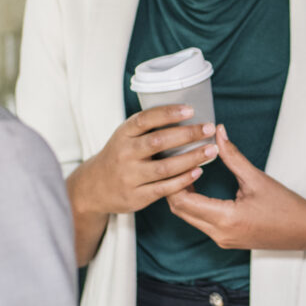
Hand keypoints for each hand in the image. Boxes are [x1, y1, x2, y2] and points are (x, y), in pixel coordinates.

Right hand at [69, 106, 218, 221]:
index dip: (168, 113)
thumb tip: (187, 113)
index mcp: (123, 134)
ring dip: (191, 158)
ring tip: (211, 150)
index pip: (145, 119)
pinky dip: (183, 180)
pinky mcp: (136, 196)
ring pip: (164, 167)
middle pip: (158, 142)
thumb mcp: (125, 136)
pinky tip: (198, 171)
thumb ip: (148, 127)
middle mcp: (125, 153)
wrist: (94, 187)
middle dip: (187, 134)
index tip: (191, 109)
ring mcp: (129, 176)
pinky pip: (164, 188)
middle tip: (209, 128)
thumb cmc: (120, 155)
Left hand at [166, 125, 305, 249]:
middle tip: (177, 162)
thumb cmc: (285, 206)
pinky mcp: (227, 240)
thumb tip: (217, 131)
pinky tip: (201, 188)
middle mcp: (219, 233)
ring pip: (189, 218)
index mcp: (225, 218)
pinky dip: (195, 206)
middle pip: (180, 211)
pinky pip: (201, 223)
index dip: (174, 179)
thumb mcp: (256, 178)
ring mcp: (222, 239)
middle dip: (174, 186)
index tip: (176, 159)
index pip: (182, 201)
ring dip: (184, 197)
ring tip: (187, 172)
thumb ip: (232, 155)